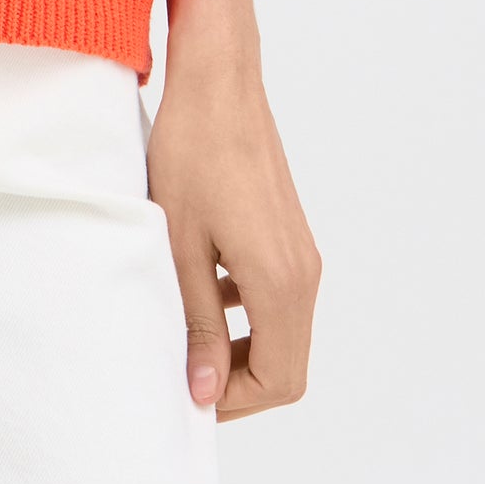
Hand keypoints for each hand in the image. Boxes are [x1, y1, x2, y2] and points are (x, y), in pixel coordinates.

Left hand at [147, 47, 320, 420]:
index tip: (188, 393)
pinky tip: (202, 290)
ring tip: (185, 337)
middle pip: (287, 364)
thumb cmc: (192, 154)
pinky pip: (276, 296)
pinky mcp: (290, 233)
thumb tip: (206, 393)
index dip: (235, 401)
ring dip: (241, 347)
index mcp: (280, 282)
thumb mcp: (180, 246)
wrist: (218, 82)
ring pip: (282, 330)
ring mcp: (301, 252)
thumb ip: (197, 324)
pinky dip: (246, 313)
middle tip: (184, 372)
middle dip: (238, 381)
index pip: (280, 381)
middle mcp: (304, 273)